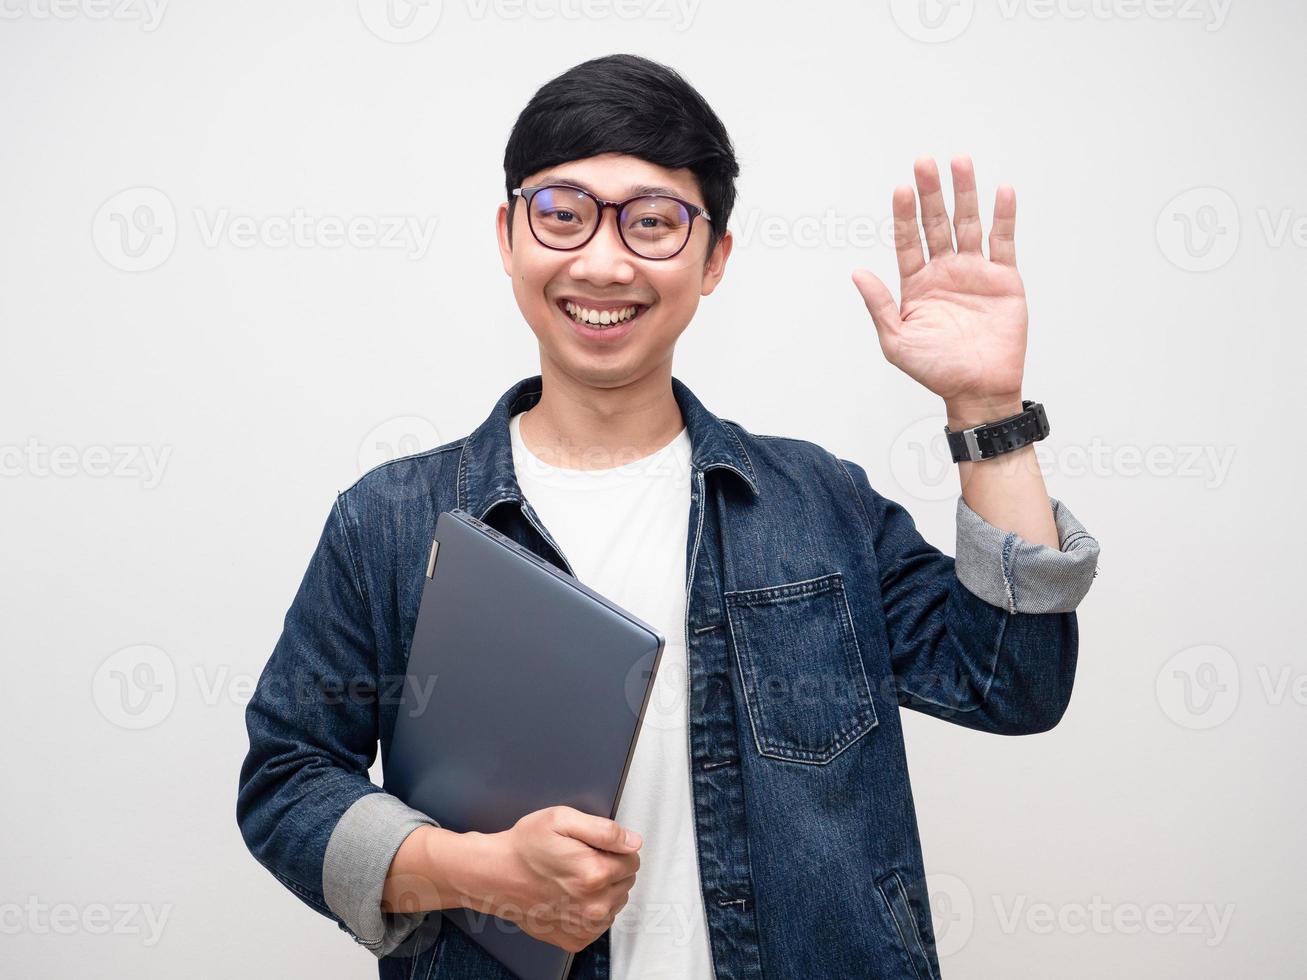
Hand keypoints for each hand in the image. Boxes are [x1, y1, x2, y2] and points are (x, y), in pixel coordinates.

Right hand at [479, 805, 641, 954]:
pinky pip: (600, 923)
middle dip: (610, 869)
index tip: (594, 847)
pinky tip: (570, 897)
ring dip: (602, 890)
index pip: (633, 859)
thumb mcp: (562, 820)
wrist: (495, 877)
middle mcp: (593, 905)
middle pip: (626, 882)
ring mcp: (585, 926)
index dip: (615, 849)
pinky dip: (590, 910)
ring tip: (572, 878)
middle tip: (580, 860)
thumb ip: (604, 830)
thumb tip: (632, 841)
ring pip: (615, 902)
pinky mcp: (576, 939)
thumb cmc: (524, 848)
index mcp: (594, 873)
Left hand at [852, 155, 1027, 423]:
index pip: (908, 240)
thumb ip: (879, 306)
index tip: (900, 189)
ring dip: (964, 193)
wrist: (978, 390)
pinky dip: (1004, 216)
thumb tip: (857, 273)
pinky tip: (1001, 191)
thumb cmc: (935, 371)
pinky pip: (1003, 241)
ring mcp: (975, 272)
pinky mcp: (1004, 279)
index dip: (904, 215)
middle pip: (937, 223)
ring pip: (968, 224)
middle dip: (931, 193)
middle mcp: (945, 272)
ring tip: (960, 162)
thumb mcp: (896, 341)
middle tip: (925, 162)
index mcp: (917, 284)